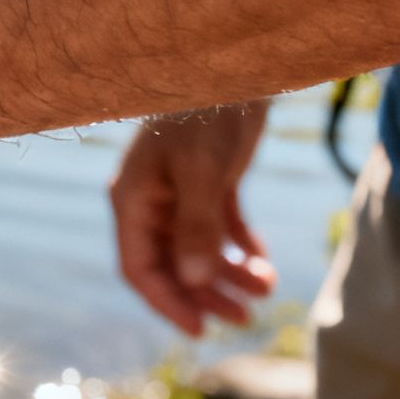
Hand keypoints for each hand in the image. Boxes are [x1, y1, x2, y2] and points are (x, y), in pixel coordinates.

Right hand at [109, 102, 276, 336]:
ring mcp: (179, 192)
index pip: (138, 266)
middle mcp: (151, 201)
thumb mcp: (202, 171)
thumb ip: (196, 226)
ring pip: (197, 250)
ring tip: (266, 290)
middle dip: (206, 294)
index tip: (199, 330)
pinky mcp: (208, 182)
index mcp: (133, 199)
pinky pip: (219, 229)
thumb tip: (191, 278)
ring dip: (228, 275)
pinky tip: (263, 262)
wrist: (236, 68)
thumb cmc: (207, 114)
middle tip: (246, 318)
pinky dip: (240, 249)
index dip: (166, 302)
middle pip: (171, 264)